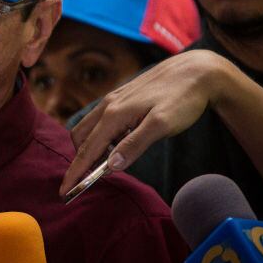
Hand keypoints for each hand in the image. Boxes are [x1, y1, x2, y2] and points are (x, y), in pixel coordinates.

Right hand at [60, 50, 230, 195]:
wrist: (197, 70)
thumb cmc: (182, 98)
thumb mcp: (162, 125)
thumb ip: (135, 145)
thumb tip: (110, 165)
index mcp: (114, 114)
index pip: (87, 149)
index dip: (75, 172)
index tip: (65, 192)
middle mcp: (108, 105)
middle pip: (81, 138)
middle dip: (80, 161)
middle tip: (90, 181)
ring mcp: (114, 99)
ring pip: (89, 128)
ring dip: (91, 148)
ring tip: (109, 162)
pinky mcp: (122, 97)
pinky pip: (100, 120)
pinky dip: (101, 137)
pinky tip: (120, 142)